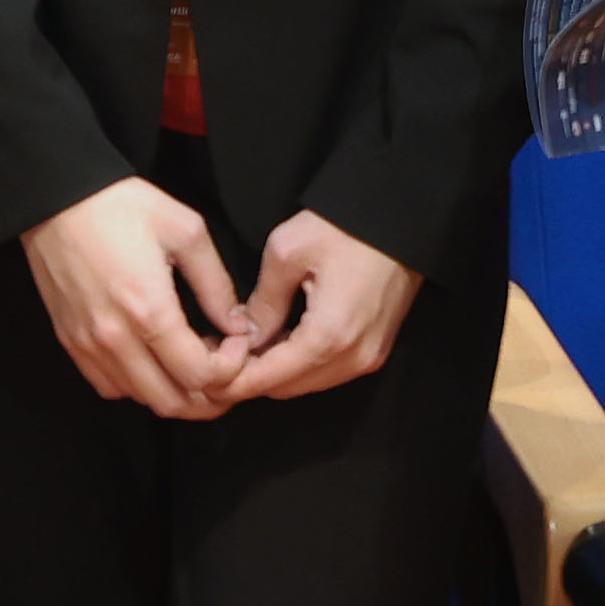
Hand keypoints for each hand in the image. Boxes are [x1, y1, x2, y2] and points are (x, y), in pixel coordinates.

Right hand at [20, 176, 251, 418]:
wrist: (54, 198)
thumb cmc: (121, 206)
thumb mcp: (186, 231)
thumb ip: (216, 285)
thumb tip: (237, 325)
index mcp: (150, 311)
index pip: (200, 376)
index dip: (231, 368)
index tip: (237, 341)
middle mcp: (116, 339)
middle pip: (172, 402)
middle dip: (209, 395)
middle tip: (224, 365)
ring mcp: (89, 346)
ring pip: (141, 399)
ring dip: (174, 391)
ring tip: (190, 359)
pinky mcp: (70, 343)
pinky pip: (110, 386)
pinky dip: (138, 386)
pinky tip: (152, 358)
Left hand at [215, 208, 422, 404]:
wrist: (403, 216)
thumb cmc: (345, 226)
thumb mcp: (287, 252)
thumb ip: (262, 302)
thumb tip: (244, 337)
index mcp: (327, 337)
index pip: (267, 380)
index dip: (230, 381)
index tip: (201, 373)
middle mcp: (352, 359)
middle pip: (286, 389)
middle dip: (249, 379)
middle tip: (218, 354)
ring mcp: (368, 358)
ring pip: (307, 383)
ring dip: (275, 373)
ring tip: (243, 347)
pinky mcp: (376, 350)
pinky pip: (328, 371)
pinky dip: (300, 364)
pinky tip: (278, 340)